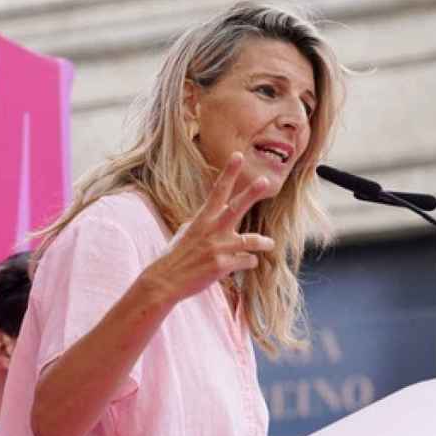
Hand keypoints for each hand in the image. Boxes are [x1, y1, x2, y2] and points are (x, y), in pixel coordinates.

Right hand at [141, 152, 274, 303]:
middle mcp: (212, 230)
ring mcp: (218, 247)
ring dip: (264, 242)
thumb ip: (207, 220)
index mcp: (203, 218)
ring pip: (251, 240)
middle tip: (265, 180)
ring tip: (269, 244)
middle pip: (236, 207)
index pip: (218, 190)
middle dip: (251, 193)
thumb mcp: (190, 230)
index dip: (229, 172)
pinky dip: (249, 262)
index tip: (238, 155)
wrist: (166, 280)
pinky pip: (247, 261)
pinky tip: (246, 263)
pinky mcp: (222, 265)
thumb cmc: (178, 254)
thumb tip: (220, 211)